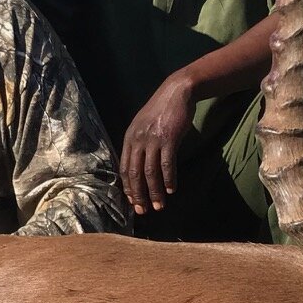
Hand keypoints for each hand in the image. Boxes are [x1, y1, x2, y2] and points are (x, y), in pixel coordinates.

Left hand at [121, 71, 197, 213]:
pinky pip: (167, 164)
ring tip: (159, 206)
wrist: (177, 91)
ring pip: (150, 172)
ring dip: (154, 192)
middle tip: (143, 211)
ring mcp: (153, 139)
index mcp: (130, 137)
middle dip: (139, 195)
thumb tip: (139, 166)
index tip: (133, 202)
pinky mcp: (168, 138)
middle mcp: (138, 140)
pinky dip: (168, 179)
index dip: (128, 187)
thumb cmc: (162, 110)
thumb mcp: (143, 125)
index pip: (124, 168)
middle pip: (135, 173)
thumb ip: (139, 144)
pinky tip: (171, 190)